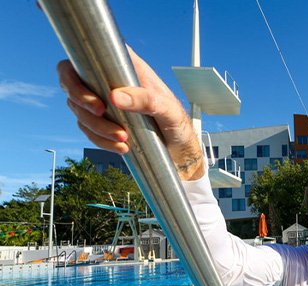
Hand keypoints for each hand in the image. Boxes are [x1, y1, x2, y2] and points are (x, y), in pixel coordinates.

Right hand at [57, 47, 204, 179]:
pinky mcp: (103, 122)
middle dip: (82, 104)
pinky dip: (101, 141)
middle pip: (72, 83)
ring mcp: (103, 102)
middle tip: (101, 115)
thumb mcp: (169, 110)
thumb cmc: (178, 123)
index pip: (88, 57)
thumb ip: (148, 100)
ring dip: (96, 128)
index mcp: (126, 67)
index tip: (95, 100)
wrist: (179, 149)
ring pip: (79, 110)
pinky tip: (121, 147)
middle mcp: (109, 81)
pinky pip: (88, 130)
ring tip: (123, 139)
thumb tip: (115, 96)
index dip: (76, 74)